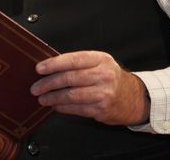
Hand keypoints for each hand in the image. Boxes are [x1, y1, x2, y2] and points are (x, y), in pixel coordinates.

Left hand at [30, 51, 149, 125]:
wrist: (134, 97)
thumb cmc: (111, 78)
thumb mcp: (99, 63)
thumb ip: (78, 63)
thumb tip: (50, 67)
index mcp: (100, 59)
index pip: (73, 60)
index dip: (54, 64)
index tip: (39, 68)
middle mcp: (103, 75)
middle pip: (70, 78)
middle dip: (48, 83)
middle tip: (35, 87)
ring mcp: (104, 93)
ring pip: (71, 95)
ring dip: (53, 97)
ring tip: (42, 98)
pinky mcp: (102, 109)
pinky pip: (77, 108)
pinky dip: (63, 107)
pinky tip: (55, 105)